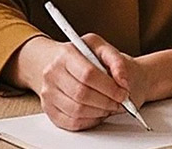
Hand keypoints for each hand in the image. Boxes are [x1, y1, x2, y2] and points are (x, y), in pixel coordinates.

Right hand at [23, 35, 147, 130]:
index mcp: (66, 54)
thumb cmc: (81, 56)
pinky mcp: (49, 109)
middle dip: (106, 102)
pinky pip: (71, 123)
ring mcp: (48, 93)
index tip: (123, 93)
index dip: (109, 87)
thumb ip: (116, 61)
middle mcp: (52, 73)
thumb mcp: (101, 49)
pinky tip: (97, 113)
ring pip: (77, 111)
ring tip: (109, 106)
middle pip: (82, 94)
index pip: (88, 74)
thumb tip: (123, 82)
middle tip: (119, 102)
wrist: (55, 62)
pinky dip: (89, 121)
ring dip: (99, 112)